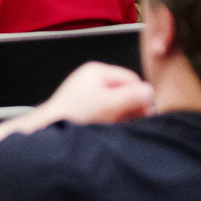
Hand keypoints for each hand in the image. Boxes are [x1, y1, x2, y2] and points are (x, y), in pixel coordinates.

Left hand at [38, 62, 153, 125]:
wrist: (50, 129)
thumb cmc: (72, 114)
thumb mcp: (106, 104)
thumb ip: (129, 97)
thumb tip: (149, 91)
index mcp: (97, 71)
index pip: (131, 79)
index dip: (140, 95)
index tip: (146, 111)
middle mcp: (93, 79)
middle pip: (125, 90)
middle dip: (131, 106)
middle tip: (134, 120)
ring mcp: (90, 92)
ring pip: (118, 102)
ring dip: (122, 114)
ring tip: (117, 124)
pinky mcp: (87, 106)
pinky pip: (109, 110)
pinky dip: (113, 119)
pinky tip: (110, 126)